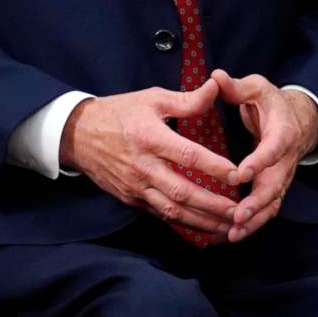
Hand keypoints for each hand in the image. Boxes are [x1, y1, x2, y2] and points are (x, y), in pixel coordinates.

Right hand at [62, 78, 240, 235]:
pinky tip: (206, 229)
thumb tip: (217, 87)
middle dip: (213, 205)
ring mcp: (136, 186)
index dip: (214, 167)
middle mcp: (143, 166)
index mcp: (149, 137)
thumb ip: (186, 100)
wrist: (77, 135)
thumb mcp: (152, 99)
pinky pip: (160, 215)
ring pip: (172, 210)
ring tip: (229, 226)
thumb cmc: (119, 113)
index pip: (188, 155)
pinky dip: (184, 224)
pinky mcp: (131, 199)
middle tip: (240, 211)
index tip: (238, 174)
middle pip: (182, 192)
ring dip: (203, 221)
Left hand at [212, 71, 317, 243]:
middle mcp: (286, 159)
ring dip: (254, 221)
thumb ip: (237, 87)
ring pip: (272, 204)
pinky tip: (228, 236)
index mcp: (283, 132)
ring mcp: (282, 177)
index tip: (241, 173)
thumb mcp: (257, 88)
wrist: (298, 120)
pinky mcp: (274, 189)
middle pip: (276, 185)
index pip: (274, 149)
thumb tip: (215, 77)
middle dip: (257, 203)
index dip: (260, 162)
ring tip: (232, 234)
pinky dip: (250, 225)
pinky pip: (265, 210)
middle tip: (238, 217)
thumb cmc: (271, 103)